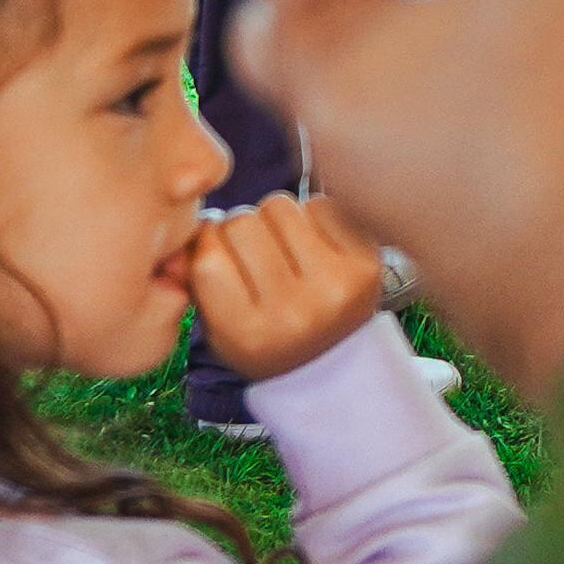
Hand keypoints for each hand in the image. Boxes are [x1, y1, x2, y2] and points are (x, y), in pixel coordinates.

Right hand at [188, 191, 387, 382]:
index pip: (208, 258)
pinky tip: (313, 247)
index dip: (207, 242)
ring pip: (279, 206)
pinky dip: (310, 218)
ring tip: (283, 250)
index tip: (217, 249)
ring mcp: (334, 286)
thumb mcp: (219, 326)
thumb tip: (198, 221)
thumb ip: (196, 277)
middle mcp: (292, 313)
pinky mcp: (366, 262)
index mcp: (247, 335)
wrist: (337, 358)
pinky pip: (319, 205)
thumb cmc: (266, 334)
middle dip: (240, 229)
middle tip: (254, 251)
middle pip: (242, 223)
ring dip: (274, 220)